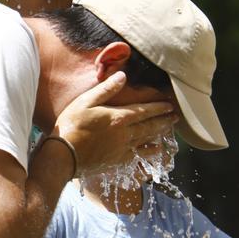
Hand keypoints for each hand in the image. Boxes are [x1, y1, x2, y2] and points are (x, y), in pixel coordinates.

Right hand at [53, 72, 177, 173]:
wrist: (63, 156)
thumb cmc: (71, 126)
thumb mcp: (85, 102)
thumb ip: (106, 90)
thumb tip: (122, 76)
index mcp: (118, 118)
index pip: (145, 111)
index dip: (159, 107)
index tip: (170, 105)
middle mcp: (125, 134)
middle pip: (150, 126)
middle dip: (164, 120)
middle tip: (176, 117)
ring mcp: (122, 150)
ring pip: (147, 141)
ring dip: (159, 135)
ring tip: (169, 131)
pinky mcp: (117, 162)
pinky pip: (138, 156)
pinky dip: (149, 152)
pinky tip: (154, 150)